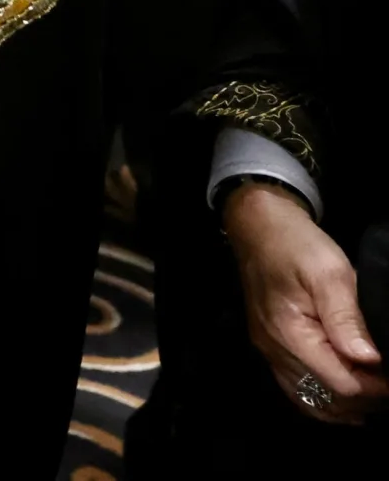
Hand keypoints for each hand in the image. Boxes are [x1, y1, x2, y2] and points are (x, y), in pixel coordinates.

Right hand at [226, 181, 387, 421]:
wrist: (256, 226)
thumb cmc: (296, 245)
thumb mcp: (329, 273)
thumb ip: (347, 318)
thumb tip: (370, 359)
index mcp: (290, 334)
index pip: (340, 383)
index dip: (376, 390)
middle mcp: (275, 350)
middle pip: (326, 398)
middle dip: (365, 401)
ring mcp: (269, 350)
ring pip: (310, 400)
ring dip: (345, 406)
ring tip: (375, 400)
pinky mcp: (269, 346)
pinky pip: (296, 389)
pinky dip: (323, 400)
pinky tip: (344, 403)